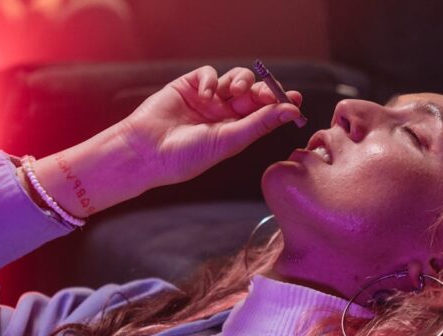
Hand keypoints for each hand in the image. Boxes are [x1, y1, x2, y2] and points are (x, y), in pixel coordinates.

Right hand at [115, 65, 302, 190]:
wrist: (147, 150)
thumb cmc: (186, 155)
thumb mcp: (229, 141)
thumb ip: (260, 123)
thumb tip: (292, 111)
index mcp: (235, 132)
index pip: (264, 113)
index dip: (280, 104)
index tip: (295, 99)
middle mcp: (224, 114)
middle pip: (254, 93)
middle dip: (263, 91)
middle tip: (266, 94)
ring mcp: (207, 99)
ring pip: (236, 79)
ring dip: (242, 82)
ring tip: (235, 93)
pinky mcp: (190, 85)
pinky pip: (210, 73)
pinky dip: (212, 80)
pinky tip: (206, 95)